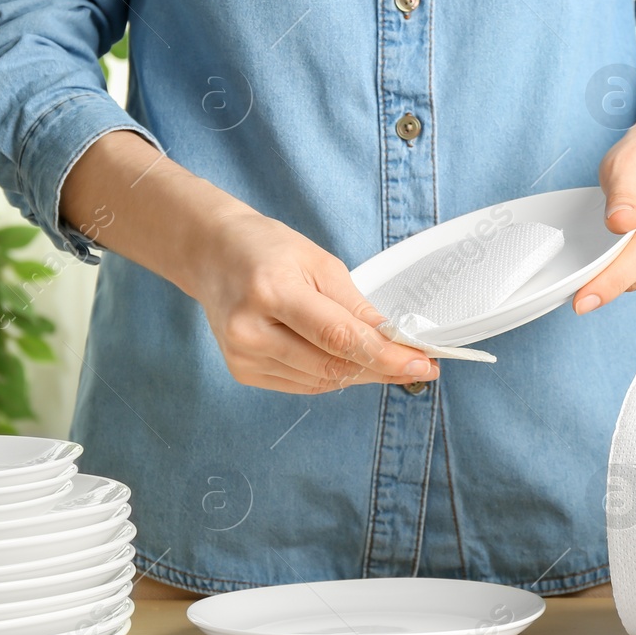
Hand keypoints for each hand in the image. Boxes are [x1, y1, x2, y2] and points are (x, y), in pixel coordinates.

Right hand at [61, 132, 437, 394]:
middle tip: (418, 365)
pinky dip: (332, 376)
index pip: (339, 338)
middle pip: (332, 366)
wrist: (212, 255)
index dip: (385, 356)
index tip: (423, 363)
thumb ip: (356, 307)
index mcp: (272, 291)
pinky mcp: (242, 371)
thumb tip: (396, 342)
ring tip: (386, 360)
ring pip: (321, 381)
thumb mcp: (320, 263)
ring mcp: (242, 356)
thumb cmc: (268, 250)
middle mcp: (251, 330)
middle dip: (381, 368)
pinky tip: (347, 362)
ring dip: (361, 374)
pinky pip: (303, 384)